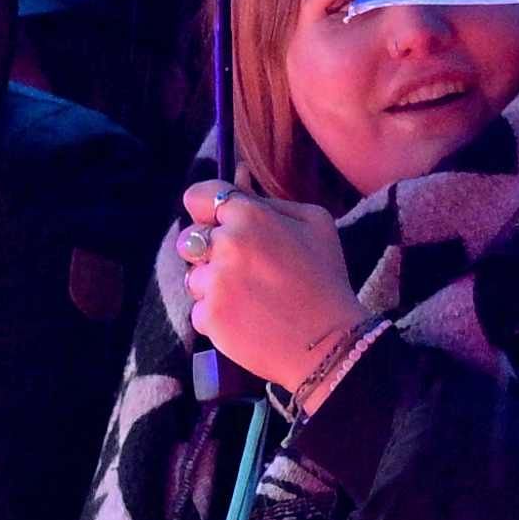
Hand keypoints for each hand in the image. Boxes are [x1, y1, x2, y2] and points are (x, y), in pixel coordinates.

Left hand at [176, 180, 363, 387]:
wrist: (329, 344)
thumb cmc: (325, 280)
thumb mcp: (314, 224)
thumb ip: (268, 199)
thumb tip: (237, 175)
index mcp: (249, 216)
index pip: (198, 196)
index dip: (206, 210)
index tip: (218, 223)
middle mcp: (226, 245)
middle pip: (189, 239)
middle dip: (209, 251)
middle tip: (244, 269)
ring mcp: (214, 283)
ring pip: (193, 276)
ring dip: (213, 285)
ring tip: (252, 298)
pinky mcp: (208, 317)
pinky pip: (199, 309)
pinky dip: (218, 316)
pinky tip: (249, 320)